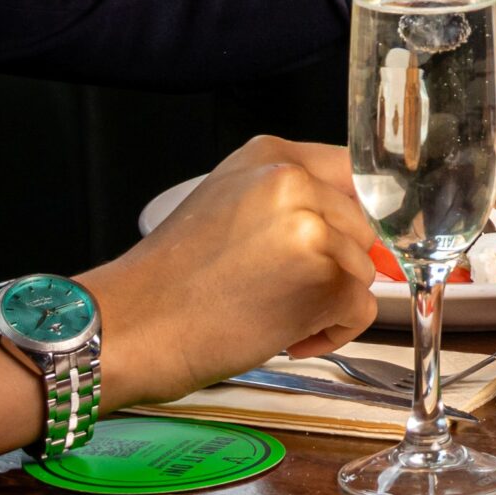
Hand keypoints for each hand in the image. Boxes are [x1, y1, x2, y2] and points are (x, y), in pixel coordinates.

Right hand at [81, 135, 379, 406]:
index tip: (347, 241)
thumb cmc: (169, 281)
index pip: (351, 173)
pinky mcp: (325, 279)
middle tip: (286, 291)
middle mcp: (295, 182)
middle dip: (337, 266)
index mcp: (271, 156)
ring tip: (277, 315)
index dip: (353, 215)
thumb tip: (353, 221)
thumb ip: (288, 199)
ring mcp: (314, 228)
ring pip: (364, 268)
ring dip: (330, 302)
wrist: (132, 327)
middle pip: (362, 225)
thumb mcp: (227, 204)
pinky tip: (288, 338)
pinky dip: (332, 333)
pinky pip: (361, 309)